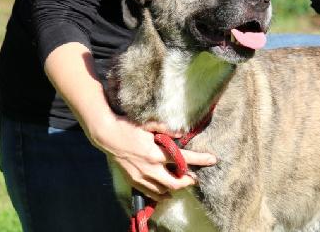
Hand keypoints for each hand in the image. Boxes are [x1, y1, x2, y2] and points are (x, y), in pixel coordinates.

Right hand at [89, 115, 216, 200]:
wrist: (106, 136)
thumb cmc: (127, 127)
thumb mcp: (148, 125)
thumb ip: (166, 129)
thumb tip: (181, 133)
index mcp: (156, 153)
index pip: (184, 158)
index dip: (200, 159)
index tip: (212, 160)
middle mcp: (151, 168)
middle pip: (176, 183)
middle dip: (188, 182)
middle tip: (194, 179)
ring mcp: (141, 177)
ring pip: (163, 191)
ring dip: (174, 189)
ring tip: (180, 184)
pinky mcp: (133, 181)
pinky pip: (150, 193)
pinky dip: (159, 194)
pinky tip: (164, 192)